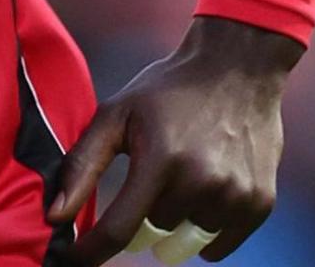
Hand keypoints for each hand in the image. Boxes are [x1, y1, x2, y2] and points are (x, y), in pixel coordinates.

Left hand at [49, 16, 301, 263]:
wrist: (238, 66)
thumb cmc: (168, 91)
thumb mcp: (117, 114)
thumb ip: (82, 166)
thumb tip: (55, 216)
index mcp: (160, 159)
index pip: (120, 230)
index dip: (93, 252)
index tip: (77, 259)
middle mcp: (201, 181)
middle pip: (154, 234)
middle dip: (143, 218)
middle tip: (150, 182)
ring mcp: (235, 195)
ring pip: (187, 241)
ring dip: (176, 224)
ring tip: (181, 183)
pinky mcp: (260, 203)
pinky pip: (218, 246)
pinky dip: (205, 231)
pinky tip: (205, 193)